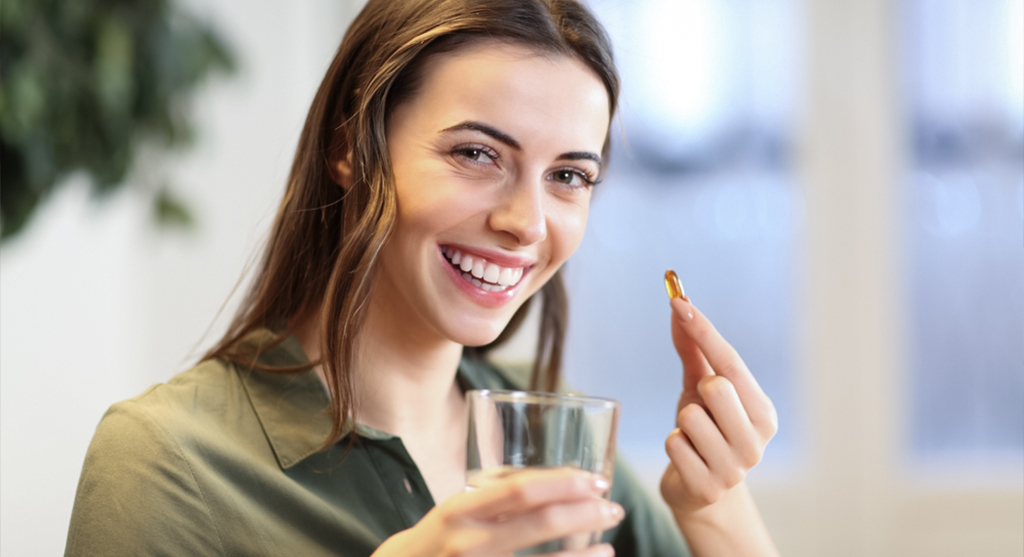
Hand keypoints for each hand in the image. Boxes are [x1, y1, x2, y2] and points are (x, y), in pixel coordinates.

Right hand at [373, 467, 622, 556]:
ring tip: (607, 545)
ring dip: (583, 555)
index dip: (565, 484)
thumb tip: (560, 484)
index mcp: (461, 509)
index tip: (596, 480)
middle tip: (613, 508)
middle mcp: (468, 541)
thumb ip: (496, 498)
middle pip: (540, 523)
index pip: (521, 490)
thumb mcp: (457, 510)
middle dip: (584, 513)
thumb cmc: (439, 539)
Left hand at [660, 297, 777, 515]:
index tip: (678, 300)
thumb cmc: (703, 430)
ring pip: (690, 417)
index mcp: (763, 412)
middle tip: (701, 409)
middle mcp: (757, 440)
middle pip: (716, 385)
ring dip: (681, 424)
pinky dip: (673, 445)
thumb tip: (679, 304)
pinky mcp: (709, 487)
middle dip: (698, 391)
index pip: (731, 361)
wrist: (695, 489)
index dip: (703, 329)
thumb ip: (694, 348)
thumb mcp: (698, 388)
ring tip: (692, 438)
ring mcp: (736, 468)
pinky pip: (674, 444)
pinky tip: (686, 457)